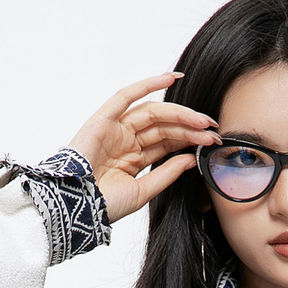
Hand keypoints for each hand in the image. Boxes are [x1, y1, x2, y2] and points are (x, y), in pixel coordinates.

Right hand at [67, 71, 221, 225]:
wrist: (75, 209)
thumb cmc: (102, 206)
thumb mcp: (142, 191)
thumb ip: (166, 173)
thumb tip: (191, 159)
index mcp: (133, 159)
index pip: (167, 143)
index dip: (190, 140)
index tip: (211, 141)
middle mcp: (125, 141)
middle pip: (164, 127)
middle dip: (189, 127)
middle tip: (211, 129)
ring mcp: (114, 129)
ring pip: (152, 113)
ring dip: (178, 113)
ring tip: (201, 119)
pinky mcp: (102, 120)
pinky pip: (126, 96)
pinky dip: (147, 85)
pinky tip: (171, 78)